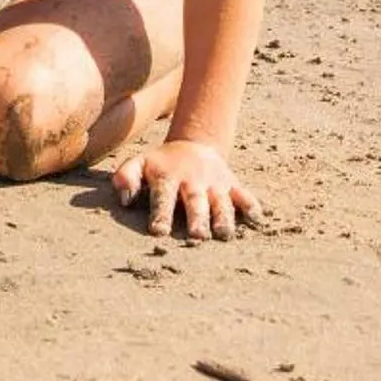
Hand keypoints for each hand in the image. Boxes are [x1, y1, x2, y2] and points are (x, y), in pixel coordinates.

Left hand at [113, 138, 264, 240]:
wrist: (194, 144)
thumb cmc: (161, 164)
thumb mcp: (139, 163)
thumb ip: (126, 177)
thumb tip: (124, 199)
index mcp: (168, 176)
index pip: (163, 195)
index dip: (161, 213)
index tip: (159, 231)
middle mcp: (193, 180)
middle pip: (195, 201)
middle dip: (197, 218)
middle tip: (197, 237)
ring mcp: (215, 183)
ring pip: (221, 202)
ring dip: (223, 217)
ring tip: (224, 234)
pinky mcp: (233, 185)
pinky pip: (244, 195)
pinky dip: (251, 206)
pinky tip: (256, 218)